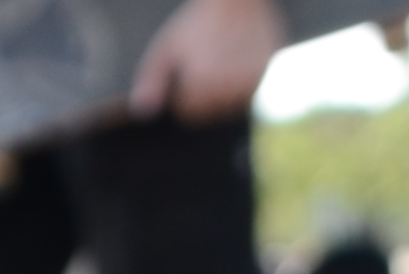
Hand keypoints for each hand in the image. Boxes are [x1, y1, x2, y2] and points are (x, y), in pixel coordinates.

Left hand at [128, 0, 283, 120]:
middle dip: (208, 94)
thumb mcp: (167, 47)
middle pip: (213, 112)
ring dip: (228, 91)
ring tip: (225, 59)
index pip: (190, 113)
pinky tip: (240, 60)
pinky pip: (252, 94)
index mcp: (200, 84)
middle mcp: (227, 88)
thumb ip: (151, 80)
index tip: (190, 70)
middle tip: (210, 61)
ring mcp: (249, 84)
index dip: (186, 94)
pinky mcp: (267, 76)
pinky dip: (245, 83)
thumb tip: (141, 111)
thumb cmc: (197, 23)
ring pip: (233, 105)